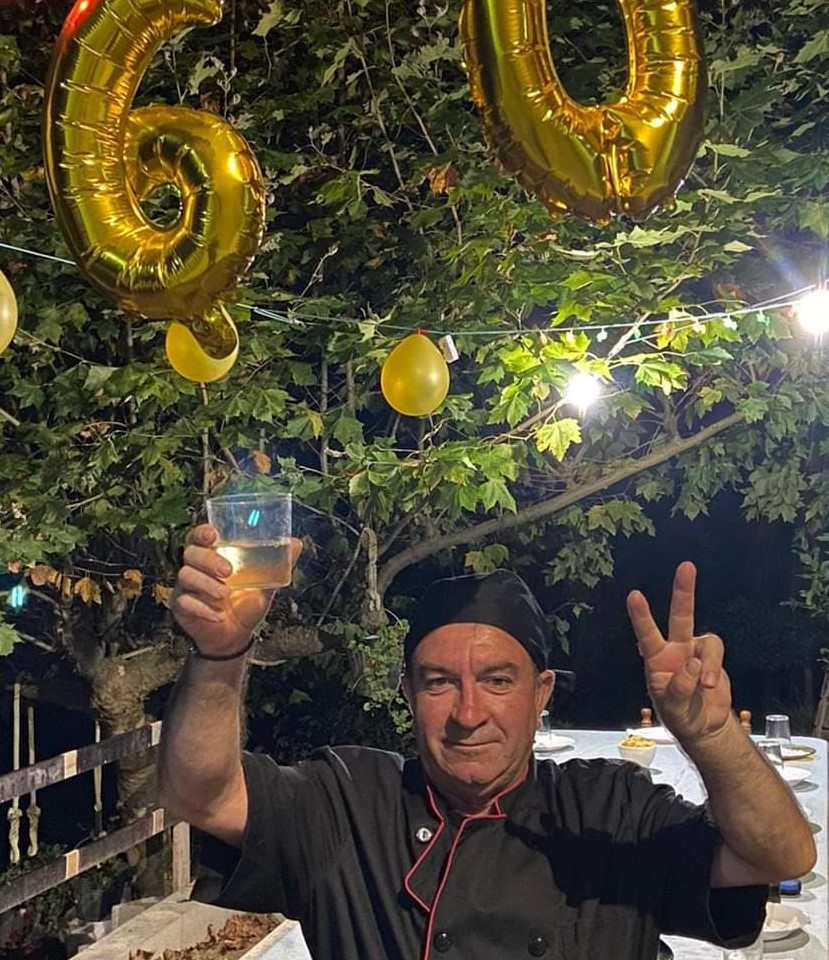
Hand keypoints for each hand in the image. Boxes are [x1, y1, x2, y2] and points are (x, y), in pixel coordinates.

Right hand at [171, 524, 302, 657]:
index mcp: (213, 556)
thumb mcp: (265, 584)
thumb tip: (296, 543)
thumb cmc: (246, 604)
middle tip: (228, 570)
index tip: (213, 534)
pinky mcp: (181, 606)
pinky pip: (184, 602)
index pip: (199, 536)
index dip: (202, 532)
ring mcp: (186, 587)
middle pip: (191, 553)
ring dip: (206, 584)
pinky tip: (218, 615)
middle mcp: (196, 568)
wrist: (235, 636)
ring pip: (186, 576)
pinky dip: (202, 608)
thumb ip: (278, 565)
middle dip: (208, 559)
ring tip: (225, 595)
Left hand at [626, 561, 731, 743]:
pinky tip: (710, 686)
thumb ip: (679, 688)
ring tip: (705, 686)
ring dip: (708, 663)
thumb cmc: (680, 715)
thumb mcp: (672, 707)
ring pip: (707, 640)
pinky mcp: (713, 658)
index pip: (646, 634)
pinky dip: (713, 668)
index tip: (634, 595)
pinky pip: (716, 653)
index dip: (641, 616)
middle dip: (684, 590)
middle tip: (687, 566)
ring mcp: (696, 651)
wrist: (703, 726)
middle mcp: (675, 649)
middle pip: (681, 615)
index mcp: (656, 659)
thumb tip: (692, 663)